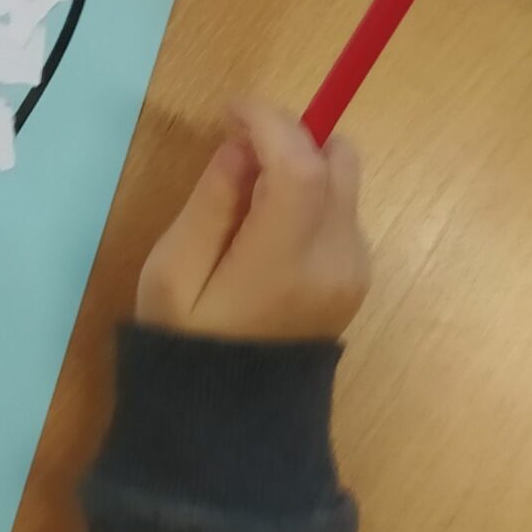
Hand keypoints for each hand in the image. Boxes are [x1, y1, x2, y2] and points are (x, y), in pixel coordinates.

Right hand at [136, 102, 368, 342]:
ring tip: (247, 196)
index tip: (231, 112)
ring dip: (302, 166)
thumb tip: (242, 147)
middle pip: (338, 162)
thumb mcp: (173, 273)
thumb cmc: (187, 344)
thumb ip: (212, 204)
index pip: (302, 166)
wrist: (233, 420)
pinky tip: (268, 228)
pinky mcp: (358, 277)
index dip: (271, 123)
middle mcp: (335, 260)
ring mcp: (354, 270)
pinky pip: (341, 211)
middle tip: (240, 147)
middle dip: (292, 136)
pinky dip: (310, 197)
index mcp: (285, 263)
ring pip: (343, 182)